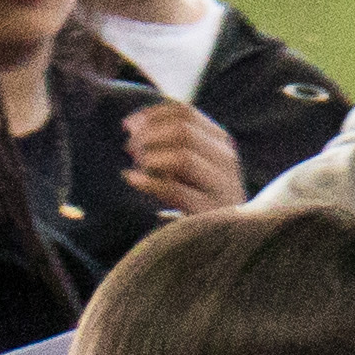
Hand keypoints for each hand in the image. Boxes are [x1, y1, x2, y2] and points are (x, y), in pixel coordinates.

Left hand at [121, 95, 249, 217]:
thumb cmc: (193, 199)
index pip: (186, 112)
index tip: (128, 125)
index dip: (151, 114)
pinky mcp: (211, 213)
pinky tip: (132, 180)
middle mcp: (227, 160)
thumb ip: (165, 143)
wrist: (216, 241)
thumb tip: (131, 124)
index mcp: (220, 143)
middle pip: (183, 131)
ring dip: (151, 158)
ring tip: (134, 166)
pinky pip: (176, 190)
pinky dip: (149, 182)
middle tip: (128, 149)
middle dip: (148, 136)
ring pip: (183, 157)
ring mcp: (223, 187)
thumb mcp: (184, 166)